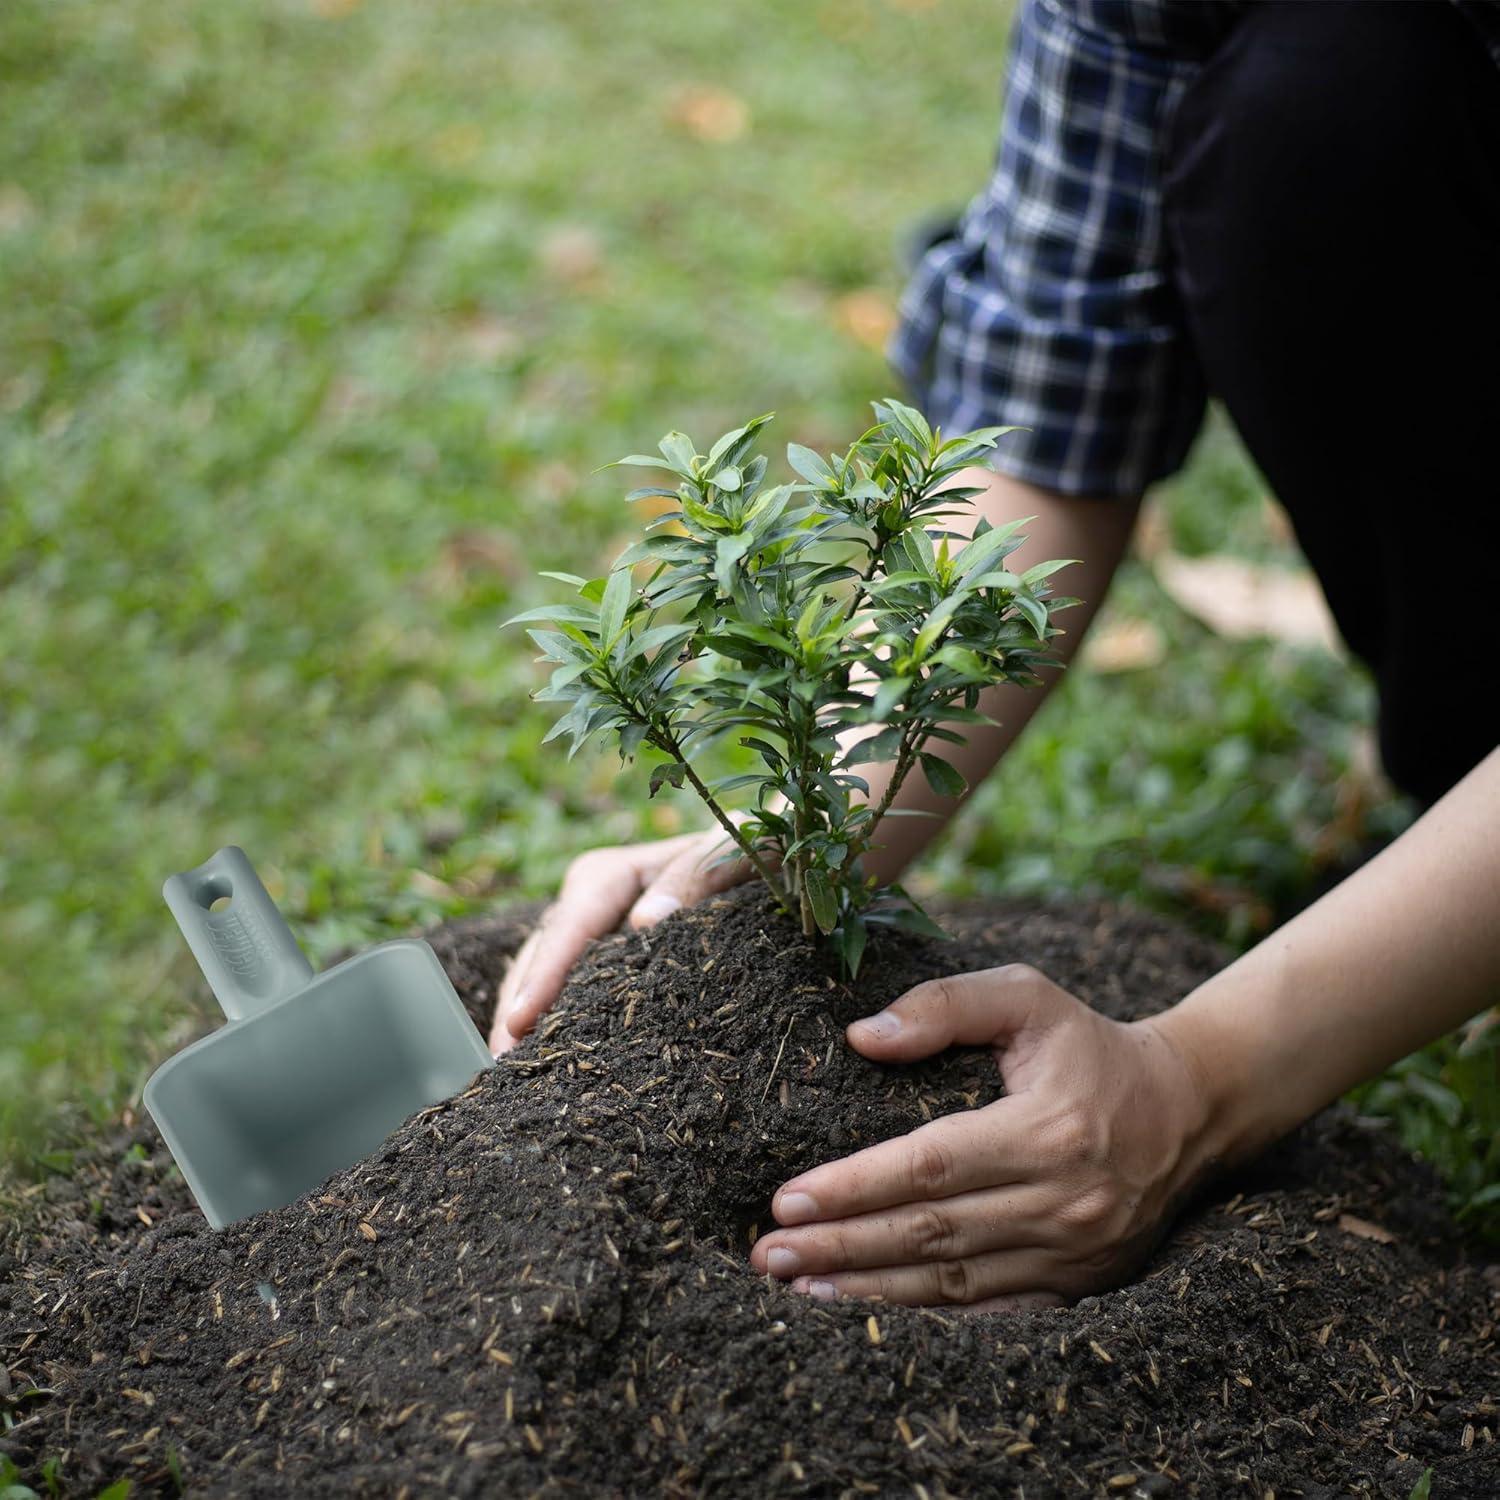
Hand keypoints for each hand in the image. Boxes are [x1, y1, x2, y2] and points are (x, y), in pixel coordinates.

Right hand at [489, 828, 749, 1052]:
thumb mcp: (732, 853)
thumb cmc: (748, 853)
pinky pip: (570, 994)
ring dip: (527, 1023)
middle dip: (518, 1010)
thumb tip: (644, 922)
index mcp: (608, 875)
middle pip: (540, 958)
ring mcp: (592, 936)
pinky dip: (556, 1025)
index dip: (543, 974)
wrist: (760, 861)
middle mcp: (588, 905)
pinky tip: (552, 1066)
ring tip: (514, 1076)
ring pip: (544, 979)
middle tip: (503, 1068)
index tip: (519, 1020)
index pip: (567, 926)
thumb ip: (698, 873)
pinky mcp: (604, 963)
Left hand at [748, 965, 1215, 1308]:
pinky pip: (990, 1312)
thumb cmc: (1089, 1045)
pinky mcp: (1078, 1284)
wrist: (1187, 1109)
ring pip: (953, 1283)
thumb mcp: (1027, 996)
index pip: (929, 1166)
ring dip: (870, 1290)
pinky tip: (872, 1313)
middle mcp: (1063, 1202)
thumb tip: (861, 1036)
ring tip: (798, 1289)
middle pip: (929, 1234)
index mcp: (1046, 1130)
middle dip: (840, 1247)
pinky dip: (927, 1319)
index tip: (786, 1199)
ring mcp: (1073, 1254)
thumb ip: (945, 1005)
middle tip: (767, 1254)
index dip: (854, 1187)